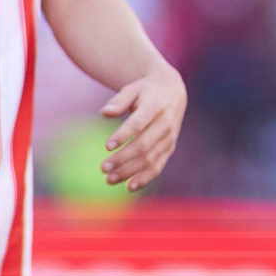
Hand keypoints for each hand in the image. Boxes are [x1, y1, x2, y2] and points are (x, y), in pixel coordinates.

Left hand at [99, 66, 186, 190]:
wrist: (172, 91)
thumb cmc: (146, 90)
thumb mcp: (132, 89)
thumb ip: (119, 100)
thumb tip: (104, 113)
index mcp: (155, 106)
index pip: (138, 123)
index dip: (123, 135)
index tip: (106, 146)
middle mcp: (165, 123)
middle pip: (143, 145)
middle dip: (123, 159)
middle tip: (103, 168)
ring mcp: (169, 138)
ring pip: (150, 159)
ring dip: (129, 172)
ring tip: (109, 179)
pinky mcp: (170, 148)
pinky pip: (158, 166)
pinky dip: (144, 178)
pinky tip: (129, 186)